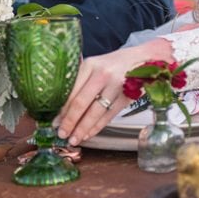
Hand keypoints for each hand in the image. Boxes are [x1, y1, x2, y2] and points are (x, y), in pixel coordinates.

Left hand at [57, 38, 172, 144]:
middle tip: (62, 135)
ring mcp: (116, 85)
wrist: (143, 58)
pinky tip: (89, 133)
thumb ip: (80, 82)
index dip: (63, 111)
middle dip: (70, 122)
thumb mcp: (95, 65)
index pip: (72, 92)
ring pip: (95, 112)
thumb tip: (63, 110)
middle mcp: (102, 74)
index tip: (55, 123)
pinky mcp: (127, 96)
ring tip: (75, 139)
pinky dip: (98, 127)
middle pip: (81, 103)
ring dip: (83, 129)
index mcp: (90, 65)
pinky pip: (109, 115)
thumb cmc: (115, 64)